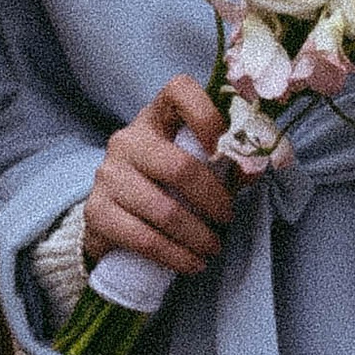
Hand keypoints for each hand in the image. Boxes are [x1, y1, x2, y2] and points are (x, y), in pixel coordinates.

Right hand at [83, 75, 236, 279]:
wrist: (110, 218)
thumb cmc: (163, 185)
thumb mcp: (190, 164)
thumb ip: (222, 162)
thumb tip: (257, 168)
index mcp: (156, 117)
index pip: (179, 90)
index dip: (208, 115)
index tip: (225, 149)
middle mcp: (127, 140)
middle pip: (179, 167)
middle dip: (213, 200)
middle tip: (229, 218)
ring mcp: (108, 175)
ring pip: (164, 210)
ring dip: (198, 236)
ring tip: (213, 249)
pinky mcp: (97, 212)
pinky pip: (143, 239)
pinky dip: (175, 257)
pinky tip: (192, 263)